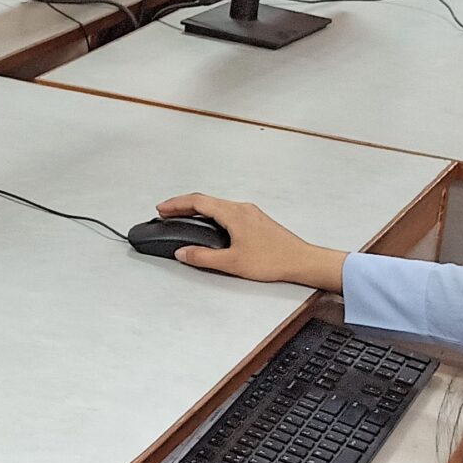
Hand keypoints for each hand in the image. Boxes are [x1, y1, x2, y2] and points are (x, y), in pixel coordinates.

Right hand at [153, 194, 345, 289]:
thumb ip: (203, 257)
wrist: (301, 261)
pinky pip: (227, 210)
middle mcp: (242, 208)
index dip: (176, 204)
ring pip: (217, 204)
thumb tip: (183, 252)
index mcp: (234, 213)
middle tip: (166, 211)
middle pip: (206, 200)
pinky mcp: (256, 221)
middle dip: (183, 204)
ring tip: (183, 216)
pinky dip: (211, 213)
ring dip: (197, 208)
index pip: (198, 202)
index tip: (162, 208)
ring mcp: (250, 213)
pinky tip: (210, 224)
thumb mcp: (232, 263)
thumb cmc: (273, 260)